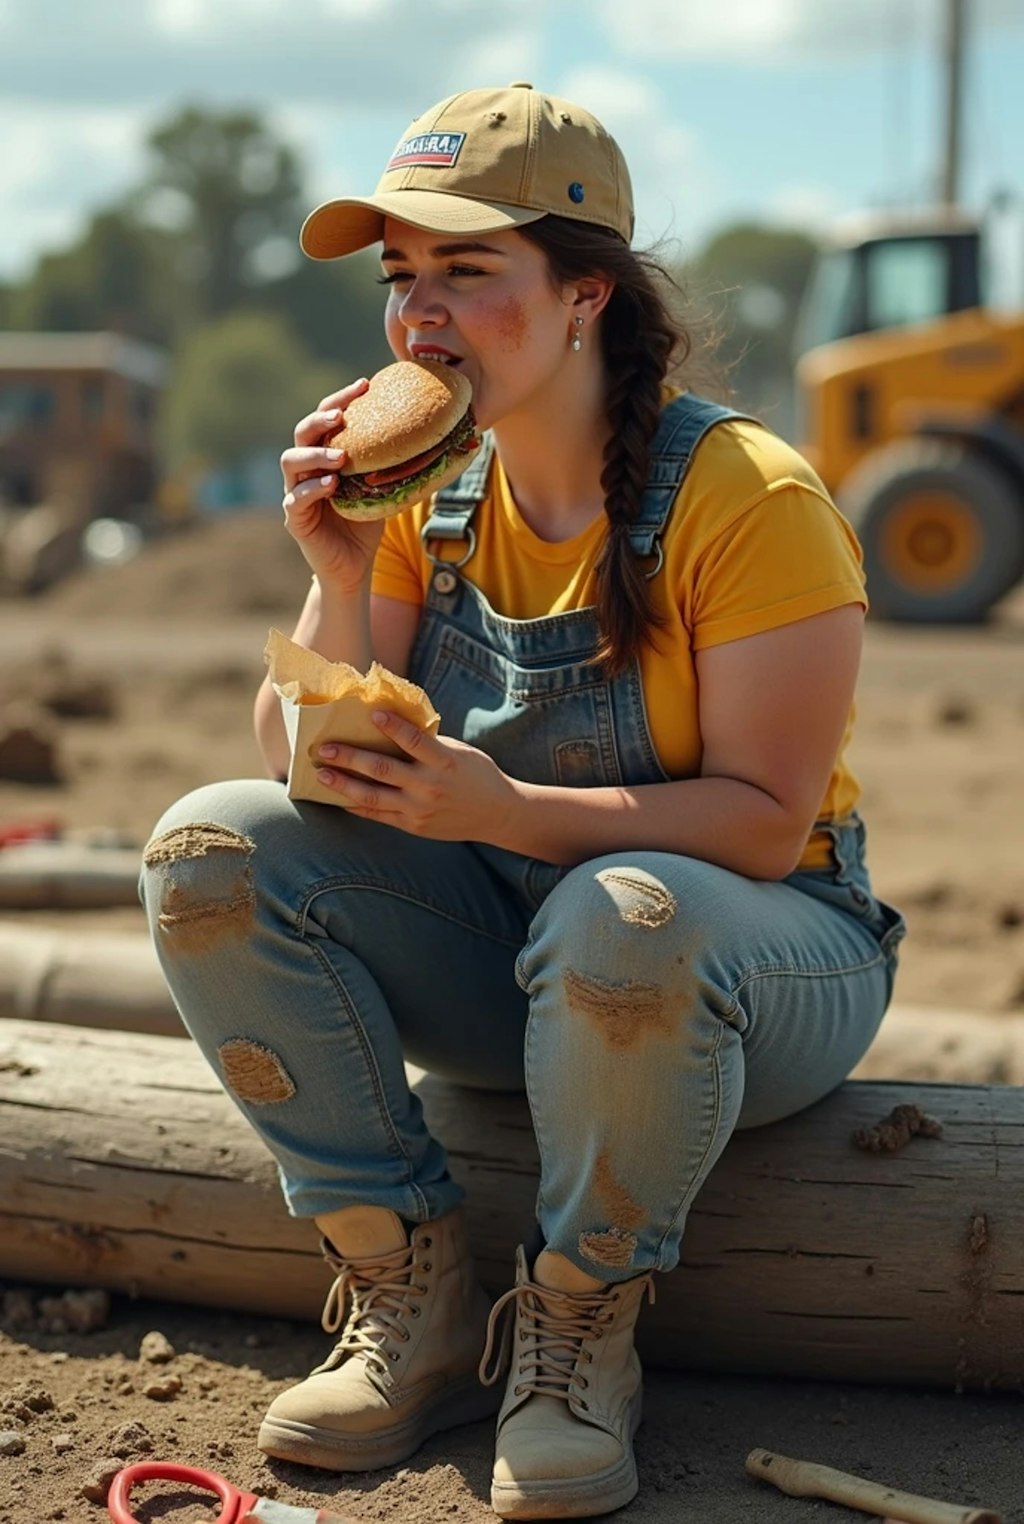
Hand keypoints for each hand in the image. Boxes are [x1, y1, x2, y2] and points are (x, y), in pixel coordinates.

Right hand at [280, 378, 383, 592]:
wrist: (354, 567)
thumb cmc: (366, 524)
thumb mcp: (383, 489)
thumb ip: (394, 465)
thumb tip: (435, 439)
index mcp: (324, 456)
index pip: (326, 419)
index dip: (341, 399)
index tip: (364, 384)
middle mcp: (306, 470)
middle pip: (302, 433)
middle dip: (321, 419)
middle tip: (342, 415)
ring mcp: (296, 493)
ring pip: (291, 462)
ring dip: (315, 454)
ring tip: (340, 455)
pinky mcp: (295, 520)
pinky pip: (295, 500)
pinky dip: (311, 490)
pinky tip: (331, 486)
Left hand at [313, 711, 518, 843]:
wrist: (497, 814)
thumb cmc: (475, 774)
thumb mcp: (458, 751)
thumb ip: (427, 744)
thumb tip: (389, 726)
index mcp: (445, 761)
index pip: (415, 740)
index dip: (393, 726)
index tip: (372, 713)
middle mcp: (429, 786)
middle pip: (382, 769)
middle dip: (350, 757)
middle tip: (324, 748)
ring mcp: (419, 808)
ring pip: (373, 796)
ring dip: (344, 784)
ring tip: (322, 773)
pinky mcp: (413, 826)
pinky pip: (378, 815)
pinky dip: (356, 805)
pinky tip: (338, 797)